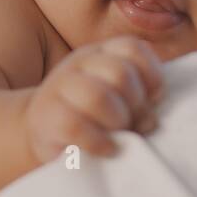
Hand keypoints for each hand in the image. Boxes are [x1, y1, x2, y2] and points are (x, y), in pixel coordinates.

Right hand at [24, 36, 164, 163]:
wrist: (43, 131)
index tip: (153, 100)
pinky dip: (98, 142)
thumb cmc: (92, 118)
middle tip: (134, 124)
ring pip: (98, 97)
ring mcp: (59, 88)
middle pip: (120, 74)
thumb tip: (150, 120)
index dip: (152, 75)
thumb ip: (140, 102)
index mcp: (101, 54)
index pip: (132, 48)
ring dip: (117, 121)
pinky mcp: (46, 117)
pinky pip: (76, 126)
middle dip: (136, 105)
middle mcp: (79, 64)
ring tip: (118, 136)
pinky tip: (107, 149)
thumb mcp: (119, 101)